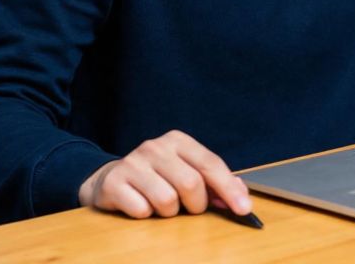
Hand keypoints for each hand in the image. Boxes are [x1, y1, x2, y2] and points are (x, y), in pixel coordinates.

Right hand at [77, 129, 252, 218]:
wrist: (111, 179)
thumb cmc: (158, 178)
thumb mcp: (187, 172)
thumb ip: (215, 183)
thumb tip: (240, 197)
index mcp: (177, 140)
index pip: (210, 164)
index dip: (229, 189)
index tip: (244, 210)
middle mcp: (155, 147)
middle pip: (191, 184)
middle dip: (196, 204)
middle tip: (189, 207)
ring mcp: (132, 163)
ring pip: (167, 200)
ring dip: (169, 212)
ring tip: (161, 204)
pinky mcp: (114, 183)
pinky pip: (142, 210)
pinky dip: (146, 214)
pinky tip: (141, 204)